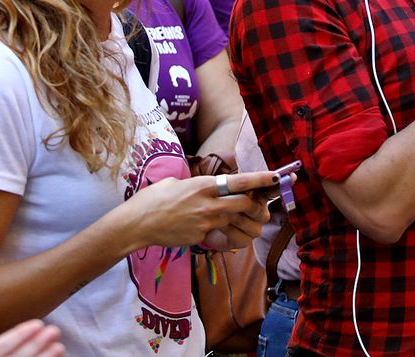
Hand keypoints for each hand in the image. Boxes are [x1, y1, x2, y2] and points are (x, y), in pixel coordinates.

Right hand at [118, 171, 273, 250]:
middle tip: (261, 207)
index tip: (277, 176)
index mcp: (203, 185)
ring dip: (247, 224)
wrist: (138, 224)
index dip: (261, 180)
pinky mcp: (201, 238)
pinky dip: (226, 236)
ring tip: (248, 224)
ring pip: (238, 223)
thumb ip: (195, 185)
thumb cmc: (152, 199)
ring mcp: (206, 223)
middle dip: (257, 207)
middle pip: (246, 204)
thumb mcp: (175, 183)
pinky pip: (221, 236)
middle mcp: (208, 203)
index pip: (240, 182)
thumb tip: (205, 187)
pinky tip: (221, 234)